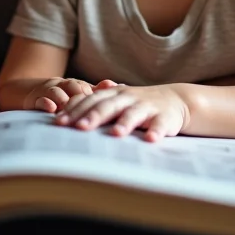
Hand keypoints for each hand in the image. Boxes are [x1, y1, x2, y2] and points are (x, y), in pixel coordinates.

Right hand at [24, 77, 118, 112]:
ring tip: (72, 111)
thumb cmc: (60, 97)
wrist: (29, 92)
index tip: (113, 103)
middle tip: (93, 110)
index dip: (101, 95)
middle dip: (83, 96)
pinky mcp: (35, 98)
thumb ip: (97, 93)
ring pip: (58, 92)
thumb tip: (122, 85)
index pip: (90, 89)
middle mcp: (64, 85)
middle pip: (75, 88)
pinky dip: (46, 103)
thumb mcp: (78, 94)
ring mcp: (49, 91)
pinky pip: (40, 99)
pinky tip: (51, 109)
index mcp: (77, 85)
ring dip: (65, 101)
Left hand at [56, 84, 189, 141]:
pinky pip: (161, 125)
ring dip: (125, 123)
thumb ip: (93, 104)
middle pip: (108, 106)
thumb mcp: (115, 100)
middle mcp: (128, 98)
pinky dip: (156, 131)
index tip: (59, 122)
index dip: (75, 110)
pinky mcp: (165, 117)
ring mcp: (147, 107)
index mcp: (113, 94)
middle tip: (79, 128)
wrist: (175, 100)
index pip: (90, 100)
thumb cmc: (137, 103)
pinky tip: (151, 139)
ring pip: (134, 113)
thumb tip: (63, 110)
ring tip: (116, 133)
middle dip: (93, 116)